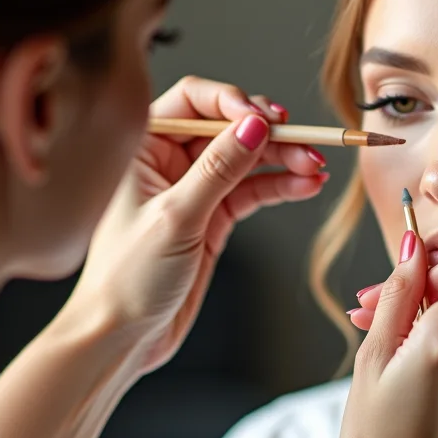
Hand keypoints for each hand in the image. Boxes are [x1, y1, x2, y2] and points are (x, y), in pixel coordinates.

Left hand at [56, 76, 327, 377]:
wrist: (122, 336)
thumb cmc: (127, 278)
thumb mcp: (176, 216)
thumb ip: (218, 168)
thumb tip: (253, 124)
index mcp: (143, 147)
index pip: (193, 100)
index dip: (232, 101)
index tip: (264, 119)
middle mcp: (168, 161)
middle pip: (228, 127)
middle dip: (270, 134)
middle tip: (307, 144)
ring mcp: (195, 189)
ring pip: (247, 159)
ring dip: (284, 160)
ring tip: (316, 168)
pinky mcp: (213, 218)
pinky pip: (253, 191)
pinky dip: (281, 187)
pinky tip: (306, 186)